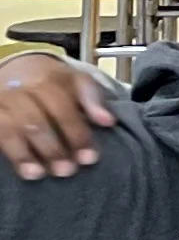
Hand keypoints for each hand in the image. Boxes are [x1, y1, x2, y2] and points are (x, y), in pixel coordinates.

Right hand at [0, 52, 116, 179]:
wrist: (16, 65)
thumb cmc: (52, 79)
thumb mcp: (76, 80)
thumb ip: (92, 100)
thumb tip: (108, 122)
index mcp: (47, 81)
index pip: (63, 110)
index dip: (77, 135)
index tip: (89, 158)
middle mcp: (20, 91)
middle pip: (36, 123)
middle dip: (53, 149)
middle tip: (67, 171)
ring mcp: (2, 103)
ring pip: (11, 131)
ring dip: (25, 155)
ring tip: (38, 174)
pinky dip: (10, 153)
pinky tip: (21, 169)